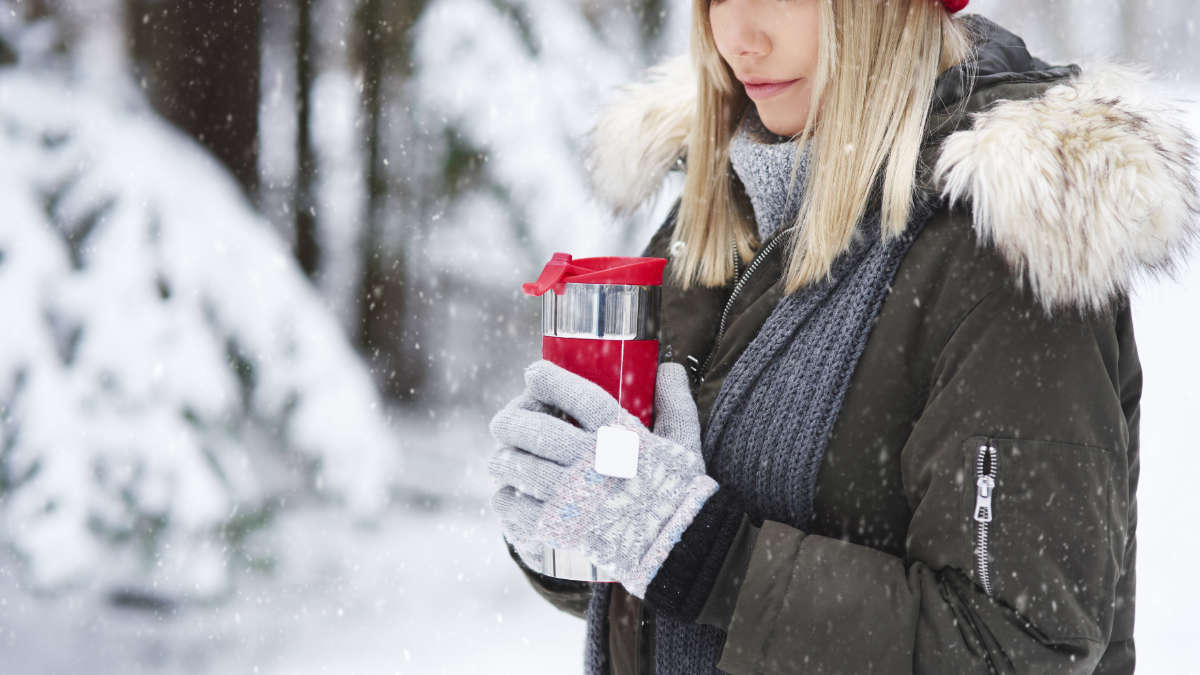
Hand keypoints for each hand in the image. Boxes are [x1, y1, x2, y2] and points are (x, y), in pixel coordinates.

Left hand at [487, 360, 717, 596]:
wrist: (679, 551)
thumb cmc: (680, 493)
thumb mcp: (685, 442)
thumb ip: (676, 402)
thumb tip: (669, 368)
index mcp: (622, 437)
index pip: (576, 397)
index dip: (548, 380)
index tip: (534, 374)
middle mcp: (593, 463)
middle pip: (533, 429)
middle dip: (511, 419)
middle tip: (507, 422)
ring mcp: (573, 497)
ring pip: (515, 465)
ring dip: (504, 458)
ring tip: (506, 458)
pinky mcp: (560, 529)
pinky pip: (514, 506)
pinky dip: (506, 498)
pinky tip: (510, 494)